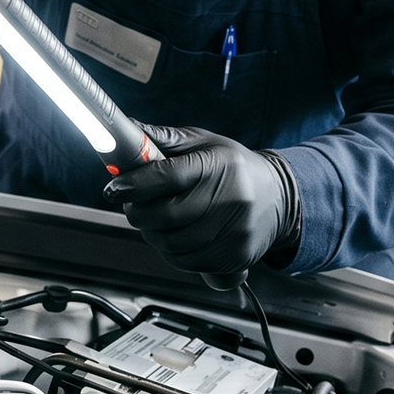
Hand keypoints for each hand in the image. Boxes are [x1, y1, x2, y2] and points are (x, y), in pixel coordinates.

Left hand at [103, 125, 299, 275]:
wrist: (279, 197)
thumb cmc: (235, 168)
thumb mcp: (203, 143)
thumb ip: (164, 139)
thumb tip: (126, 130)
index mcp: (219, 164)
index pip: (167, 176)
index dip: (134, 184)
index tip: (114, 188)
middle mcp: (231, 198)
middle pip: (165, 216)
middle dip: (138, 212)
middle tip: (135, 204)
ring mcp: (234, 231)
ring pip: (171, 244)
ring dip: (153, 235)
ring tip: (160, 220)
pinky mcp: (234, 256)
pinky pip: (186, 262)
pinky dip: (172, 253)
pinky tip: (179, 237)